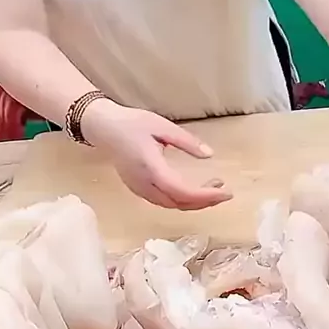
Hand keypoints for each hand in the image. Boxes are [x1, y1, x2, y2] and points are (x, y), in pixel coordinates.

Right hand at [81, 99, 231, 209]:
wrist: (103, 127)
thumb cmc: (132, 123)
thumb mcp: (162, 126)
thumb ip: (186, 142)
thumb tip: (209, 155)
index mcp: (152, 168)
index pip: (183, 192)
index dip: (206, 196)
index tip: (226, 192)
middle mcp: (144, 185)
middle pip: (179, 204)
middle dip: (204, 202)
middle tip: (225, 192)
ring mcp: (139, 189)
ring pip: (171, 205)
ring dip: (193, 202)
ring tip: (213, 189)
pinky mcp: (137, 189)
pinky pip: (163, 201)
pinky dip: (181, 200)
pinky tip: (193, 190)